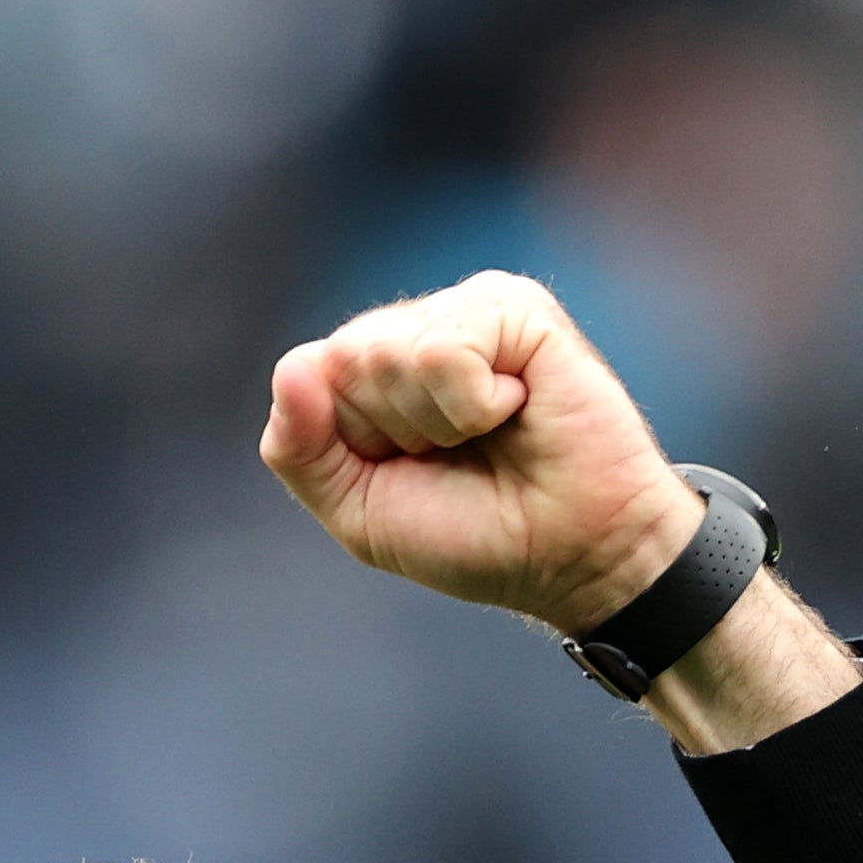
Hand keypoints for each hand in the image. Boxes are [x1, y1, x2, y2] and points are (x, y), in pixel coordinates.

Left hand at [260, 274, 701, 632]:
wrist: (572, 556)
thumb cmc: (475, 534)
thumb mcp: (359, 511)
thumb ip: (300, 450)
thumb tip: (290, 370)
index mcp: (373, 370)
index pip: (304, 375)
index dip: (350, 443)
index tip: (410, 469)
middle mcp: (416, 329)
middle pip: (343, 360)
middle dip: (390, 431)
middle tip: (456, 454)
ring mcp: (466, 311)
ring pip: (387, 353)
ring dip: (435, 422)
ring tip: (489, 434)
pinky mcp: (514, 307)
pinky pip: (443, 350)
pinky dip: (471, 405)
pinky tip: (516, 408)